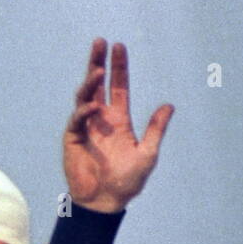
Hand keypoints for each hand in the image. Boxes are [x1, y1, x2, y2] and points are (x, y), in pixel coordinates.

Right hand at [63, 38, 172, 213]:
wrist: (105, 202)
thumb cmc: (127, 182)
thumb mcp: (148, 153)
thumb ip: (156, 129)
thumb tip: (169, 106)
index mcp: (119, 120)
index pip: (118, 87)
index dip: (119, 67)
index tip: (118, 46)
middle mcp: (101, 119)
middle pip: (98, 85)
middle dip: (98, 62)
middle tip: (100, 41)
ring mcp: (86, 128)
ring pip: (85, 97)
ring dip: (90, 83)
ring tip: (98, 71)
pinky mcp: (73, 140)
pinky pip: (77, 120)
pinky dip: (84, 112)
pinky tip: (92, 108)